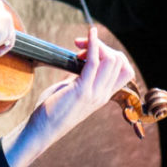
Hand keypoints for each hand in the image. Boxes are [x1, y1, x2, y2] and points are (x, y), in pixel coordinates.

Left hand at [3, 28, 136, 166]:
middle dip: (103, 46)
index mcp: (103, 95)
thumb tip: (80, 61)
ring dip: (97, 45)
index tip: (88, 52)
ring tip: (79, 46)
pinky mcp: (82, 90)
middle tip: (80, 47)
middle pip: (120, 61)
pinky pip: (95, 62)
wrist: (42, 130)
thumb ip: (79, 77)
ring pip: (112, 60)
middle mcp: (103, 94)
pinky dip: (93, 44)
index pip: (125, 70)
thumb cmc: (52, 111)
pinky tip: (89, 35)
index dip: (111, 55)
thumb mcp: (71, 90)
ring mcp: (95, 93)